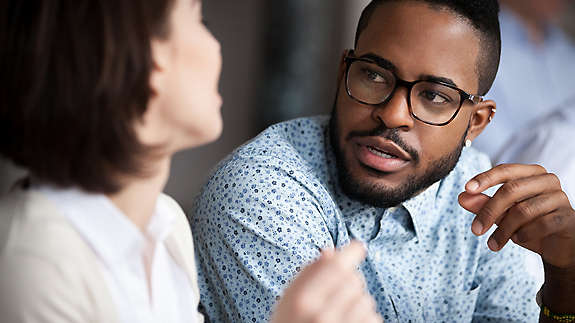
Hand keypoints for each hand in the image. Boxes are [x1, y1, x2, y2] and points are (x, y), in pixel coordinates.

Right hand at [270, 240, 382, 322]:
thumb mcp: (289, 303)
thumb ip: (307, 276)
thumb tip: (331, 252)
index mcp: (300, 301)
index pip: (334, 267)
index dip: (350, 254)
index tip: (359, 248)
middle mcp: (320, 316)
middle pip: (353, 281)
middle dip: (350, 284)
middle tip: (337, 296)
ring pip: (366, 300)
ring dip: (359, 303)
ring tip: (340, 315)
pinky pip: (374, 319)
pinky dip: (366, 319)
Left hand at [458, 164, 574, 268]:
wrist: (558, 247)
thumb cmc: (528, 224)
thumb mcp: (502, 215)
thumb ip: (483, 204)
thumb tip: (462, 197)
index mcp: (531, 173)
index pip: (505, 170)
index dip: (485, 178)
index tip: (466, 189)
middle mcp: (547, 180)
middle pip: (511, 190)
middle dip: (489, 210)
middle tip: (475, 230)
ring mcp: (560, 198)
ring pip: (523, 210)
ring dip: (503, 230)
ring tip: (493, 244)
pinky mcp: (568, 217)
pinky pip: (541, 224)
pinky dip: (524, 235)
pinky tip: (517, 240)